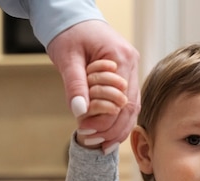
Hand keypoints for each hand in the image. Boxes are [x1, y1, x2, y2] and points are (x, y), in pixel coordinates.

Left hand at [47, 20, 139, 152]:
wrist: (72, 16)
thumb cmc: (69, 32)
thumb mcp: (67, 57)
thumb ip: (75, 85)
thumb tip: (80, 112)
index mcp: (121, 58)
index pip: (121, 99)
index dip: (106, 120)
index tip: (87, 132)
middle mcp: (132, 65)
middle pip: (131, 107)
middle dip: (113, 129)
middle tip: (95, 143)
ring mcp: (132, 71)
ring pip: (132, 108)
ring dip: (117, 127)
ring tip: (101, 144)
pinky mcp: (126, 76)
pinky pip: (127, 103)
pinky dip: (117, 119)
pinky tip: (108, 134)